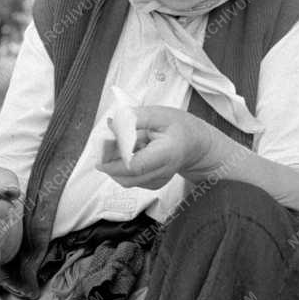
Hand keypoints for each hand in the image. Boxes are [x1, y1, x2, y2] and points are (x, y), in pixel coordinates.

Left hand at [97, 105, 216, 189]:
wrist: (195, 144)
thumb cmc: (178, 128)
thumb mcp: (159, 114)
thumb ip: (136, 118)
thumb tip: (113, 123)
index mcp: (166, 154)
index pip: (134, 165)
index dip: (113, 158)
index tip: (103, 144)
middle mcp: (162, 172)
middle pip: (125, 176)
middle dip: (108, 160)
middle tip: (103, 140)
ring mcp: (156, 182)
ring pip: (124, 179)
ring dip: (113, 163)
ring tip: (116, 143)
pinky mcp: (151, 185)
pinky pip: (128, 179)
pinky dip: (121, 167)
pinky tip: (127, 152)